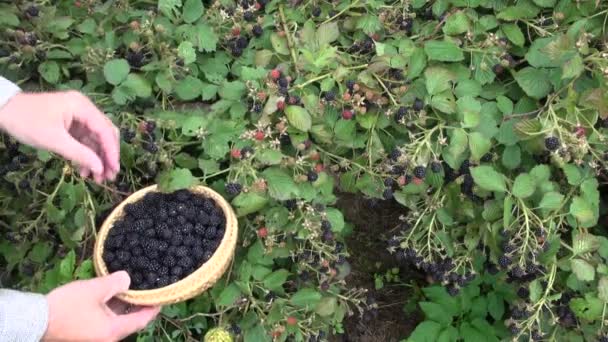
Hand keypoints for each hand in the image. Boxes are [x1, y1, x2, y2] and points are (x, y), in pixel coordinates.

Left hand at [0, 90, 119, 182]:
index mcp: (83, 107)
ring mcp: (78, 116)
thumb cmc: (27, 122)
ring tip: (96, 178)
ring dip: (97, 158)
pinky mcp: (71, 124)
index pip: (105, 130)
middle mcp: (84, 109)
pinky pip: (84, 140)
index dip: (111, 152)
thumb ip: (79, 154)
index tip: (113, 170)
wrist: (3, 111)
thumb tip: (100, 168)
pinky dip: (85, 155)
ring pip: (95, 139)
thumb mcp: (54, 140)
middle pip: (104, 134)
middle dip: (106, 156)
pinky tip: (83, 170)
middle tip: (108, 176)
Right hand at [43, 271, 160, 341]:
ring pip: (118, 322)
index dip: (153, 308)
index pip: (142, 321)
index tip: (161, 295)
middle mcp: (108, 338)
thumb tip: (128, 279)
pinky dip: (112, 310)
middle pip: (130, 322)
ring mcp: (96, 337)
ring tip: (131, 288)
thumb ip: (116, 283)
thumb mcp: (95, 290)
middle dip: (139, 305)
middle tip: (147, 288)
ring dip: (124, 307)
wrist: (36, 321)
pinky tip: (112, 295)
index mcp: (113, 331)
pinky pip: (106, 322)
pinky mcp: (87, 334)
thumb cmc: (67, 306)